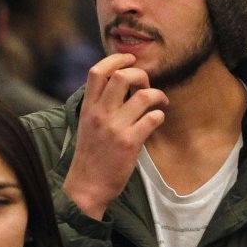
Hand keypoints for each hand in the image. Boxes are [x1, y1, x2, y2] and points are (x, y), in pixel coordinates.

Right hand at [63, 53, 167, 219]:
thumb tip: (120, 84)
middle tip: (146, 85)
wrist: (87, 187)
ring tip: (159, 102)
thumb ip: (100, 105)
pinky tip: (156, 121)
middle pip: (122, 76)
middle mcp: (100, 114)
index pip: (97, 71)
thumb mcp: (87, 125)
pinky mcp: (129, 143)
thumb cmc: (91, 156)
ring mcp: (115, 128)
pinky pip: (153, 118)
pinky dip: (159, 116)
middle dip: (140, 74)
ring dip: (157, 95)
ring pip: (142, 96)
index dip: (116, 59)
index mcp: (88, 107)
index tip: (129, 59)